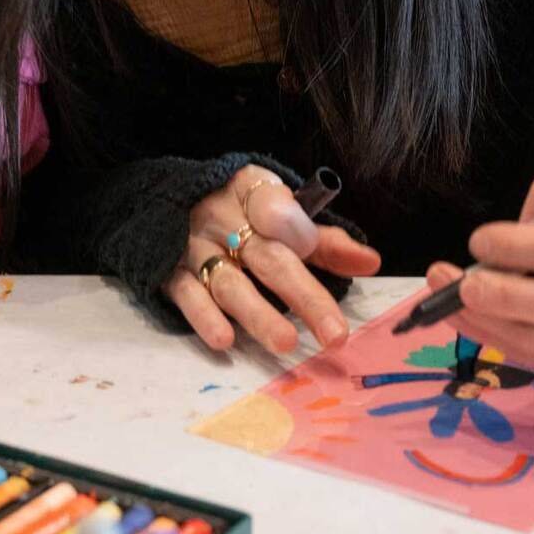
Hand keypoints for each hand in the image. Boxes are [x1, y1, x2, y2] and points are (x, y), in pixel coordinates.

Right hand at [165, 164, 381, 353]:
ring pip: (230, 283)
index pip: (272, 205)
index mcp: (250, 192)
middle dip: (303, 296)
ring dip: (257, 313)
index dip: (290, 224)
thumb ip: (322, 241)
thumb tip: (372, 262)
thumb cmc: (236, 212)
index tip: (308, 246)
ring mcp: (193, 246)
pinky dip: (204, 318)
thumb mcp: (276, 212)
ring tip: (286, 342)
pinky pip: (188, 296)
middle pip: (267, 258)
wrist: (161, 201)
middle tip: (334, 334)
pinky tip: (224, 340)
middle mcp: (221, 218)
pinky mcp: (170, 273)